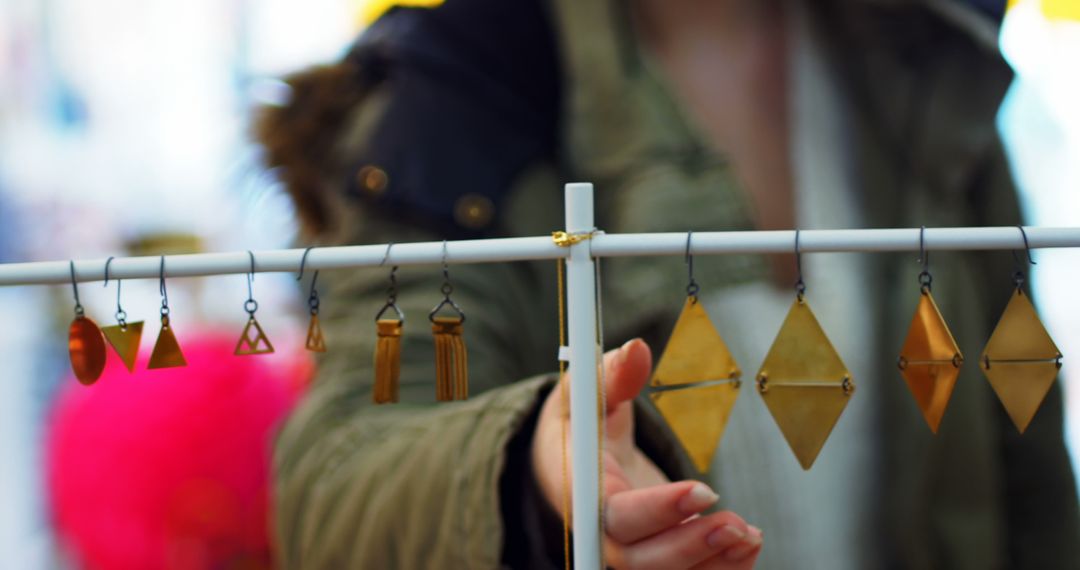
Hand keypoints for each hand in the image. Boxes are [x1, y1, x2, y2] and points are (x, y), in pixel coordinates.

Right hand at [532, 338, 762, 568]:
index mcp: (582, 490)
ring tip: (750, 536)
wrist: (568, 462)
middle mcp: (603, 531)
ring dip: (711, 564)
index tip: (703, 491)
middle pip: (641, 559)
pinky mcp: (653, 556)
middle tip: (738, 525)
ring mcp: (629, 550)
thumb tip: (637, 349)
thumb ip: (609, 375)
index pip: (615, 514)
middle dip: (690, 548)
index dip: (658, 511)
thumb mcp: (582, 394)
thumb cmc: (577, 425)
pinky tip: (748, 548)